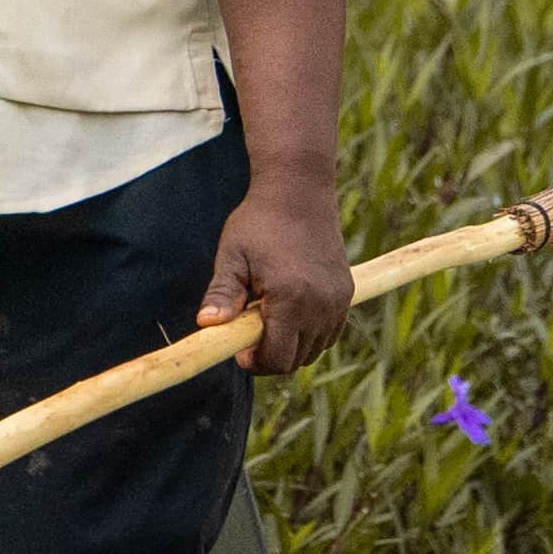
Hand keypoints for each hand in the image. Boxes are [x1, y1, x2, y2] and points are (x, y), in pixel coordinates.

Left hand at [202, 168, 356, 378]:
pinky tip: (289, 309)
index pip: (278, 359)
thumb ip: (221, 294)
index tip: (239, 350)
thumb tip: (206, 325)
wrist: (299, 190)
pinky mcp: (346, 293)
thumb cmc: (259, 221)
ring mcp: (337, 300)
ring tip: (269, 312)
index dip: (255, 363)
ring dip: (291, 343)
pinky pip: (329, 333)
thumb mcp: (233, 256)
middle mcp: (321, 304)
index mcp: (291, 298)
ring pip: (314, 349)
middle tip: (250, 326)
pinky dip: (309, 333)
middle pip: (296, 360)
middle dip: (270, 354)